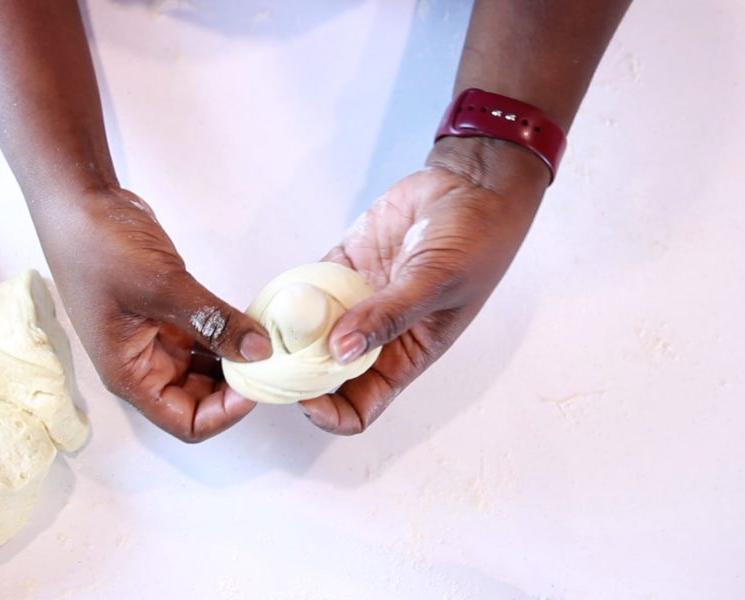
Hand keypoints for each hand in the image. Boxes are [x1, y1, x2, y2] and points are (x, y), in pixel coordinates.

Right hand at [29, 187, 271, 441]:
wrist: (78, 201)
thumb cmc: (99, 246)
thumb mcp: (162, 285)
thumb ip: (214, 320)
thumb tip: (259, 351)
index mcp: (130, 373)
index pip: (186, 422)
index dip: (224, 413)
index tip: (255, 384)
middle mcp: (142, 365)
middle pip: (198, 401)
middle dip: (235, 389)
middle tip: (271, 363)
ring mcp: (154, 340)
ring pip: (204, 371)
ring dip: (235, 362)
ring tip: (268, 343)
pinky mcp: (166, 315)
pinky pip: (203, 340)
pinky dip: (227, 336)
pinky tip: (251, 323)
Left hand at [299, 137, 549, 433]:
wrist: (471, 185)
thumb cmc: (475, 241)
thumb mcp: (435, 281)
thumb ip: (388, 315)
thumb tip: (341, 350)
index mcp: (406, 355)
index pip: (362, 406)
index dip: (331, 413)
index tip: (304, 398)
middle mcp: (377, 335)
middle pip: (325, 376)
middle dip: (296, 376)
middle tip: (270, 363)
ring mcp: (358, 302)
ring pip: (310, 334)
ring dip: (287, 336)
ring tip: (269, 328)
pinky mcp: (344, 268)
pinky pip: (307, 291)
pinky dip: (290, 295)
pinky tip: (280, 294)